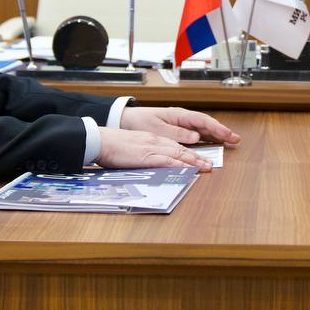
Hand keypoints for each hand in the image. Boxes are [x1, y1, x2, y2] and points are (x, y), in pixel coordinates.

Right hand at [96, 127, 211, 169]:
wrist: (100, 140)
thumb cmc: (111, 146)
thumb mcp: (131, 148)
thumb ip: (142, 154)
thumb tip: (149, 164)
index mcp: (151, 140)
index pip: (174, 146)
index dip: (188, 154)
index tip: (199, 160)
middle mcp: (155, 142)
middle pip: (180, 150)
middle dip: (196, 158)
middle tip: (210, 165)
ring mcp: (151, 148)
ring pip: (177, 154)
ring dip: (193, 162)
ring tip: (206, 168)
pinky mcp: (146, 156)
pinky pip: (166, 161)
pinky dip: (179, 165)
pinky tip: (187, 169)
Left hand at [121, 106, 240, 146]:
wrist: (125, 120)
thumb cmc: (139, 122)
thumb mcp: (157, 128)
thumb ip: (177, 133)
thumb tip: (196, 136)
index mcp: (178, 115)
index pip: (202, 121)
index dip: (217, 128)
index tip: (228, 135)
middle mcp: (182, 119)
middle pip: (206, 124)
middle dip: (222, 131)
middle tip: (236, 139)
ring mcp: (180, 125)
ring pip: (202, 129)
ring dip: (216, 135)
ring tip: (229, 141)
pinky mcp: (176, 132)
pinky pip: (195, 135)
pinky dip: (206, 138)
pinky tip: (213, 143)